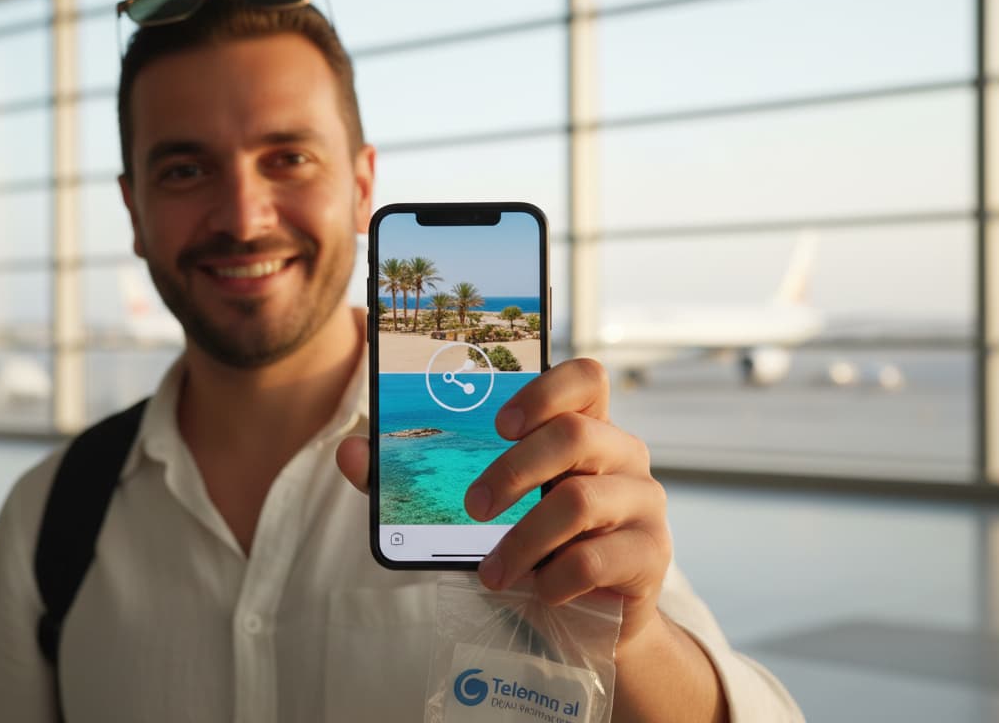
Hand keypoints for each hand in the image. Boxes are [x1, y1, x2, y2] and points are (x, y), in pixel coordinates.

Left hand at [337, 358, 670, 647]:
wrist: (592, 622)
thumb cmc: (531, 549)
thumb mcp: (477, 512)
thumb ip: (413, 479)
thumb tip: (348, 452)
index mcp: (584, 428)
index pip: (586, 377)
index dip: (544, 389)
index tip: (498, 423)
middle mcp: (622, 455)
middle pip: (574, 436)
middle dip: (512, 472)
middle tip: (471, 508)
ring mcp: (644, 503)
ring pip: (581, 501)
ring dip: (522, 542)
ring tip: (490, 575)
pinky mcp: (651, 556)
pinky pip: (597, 559)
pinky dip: (555, 579)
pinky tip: (539, 592)